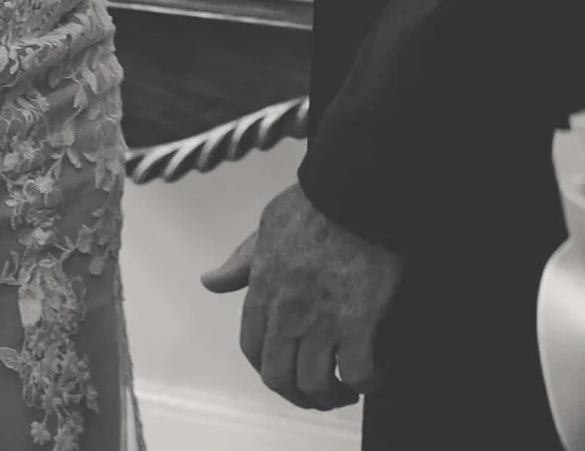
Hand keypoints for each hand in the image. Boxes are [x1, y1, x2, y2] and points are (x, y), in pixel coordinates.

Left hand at [203, 184, 401, 409]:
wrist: (356, 189)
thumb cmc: (316, 202)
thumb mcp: (268, 226)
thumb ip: (241, 261)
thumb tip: (210, 281)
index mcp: (263, 290)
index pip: (252, 348)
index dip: (267, 366)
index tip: (285, 369)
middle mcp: (287, 313)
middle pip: (279, 376)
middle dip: (296, 394)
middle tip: (316, 394)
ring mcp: (321, 320)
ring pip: (315, 383)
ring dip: (330, 396)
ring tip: (346, 392)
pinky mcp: (358, 321)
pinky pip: (358, 371)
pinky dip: (366, 381)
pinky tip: (374, 376)